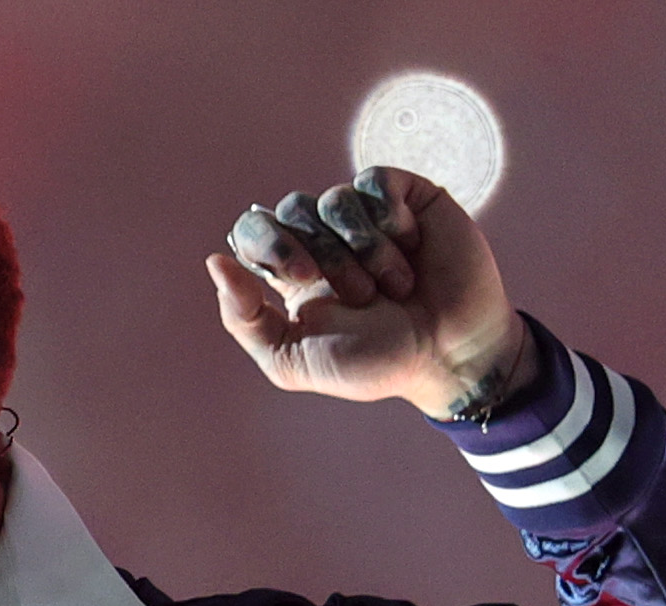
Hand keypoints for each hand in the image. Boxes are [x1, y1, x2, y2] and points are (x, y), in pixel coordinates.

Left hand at [204, 166, 534, 418]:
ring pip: (335, 200)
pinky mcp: (406, 199)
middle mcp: (324, 239)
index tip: (300, 278)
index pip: (252, 230)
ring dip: (364, 249)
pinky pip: (374, 182)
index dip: (267, 242)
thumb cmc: (375, 362)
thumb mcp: (294, 360)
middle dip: (323, 255)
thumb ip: (246, 320)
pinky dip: (388, 217)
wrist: (450, 355)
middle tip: (357, 295)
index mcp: (292, 273)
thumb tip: (215, 262)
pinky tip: (411, 245)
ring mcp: (365, 216)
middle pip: (292, 210)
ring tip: (394, 287)